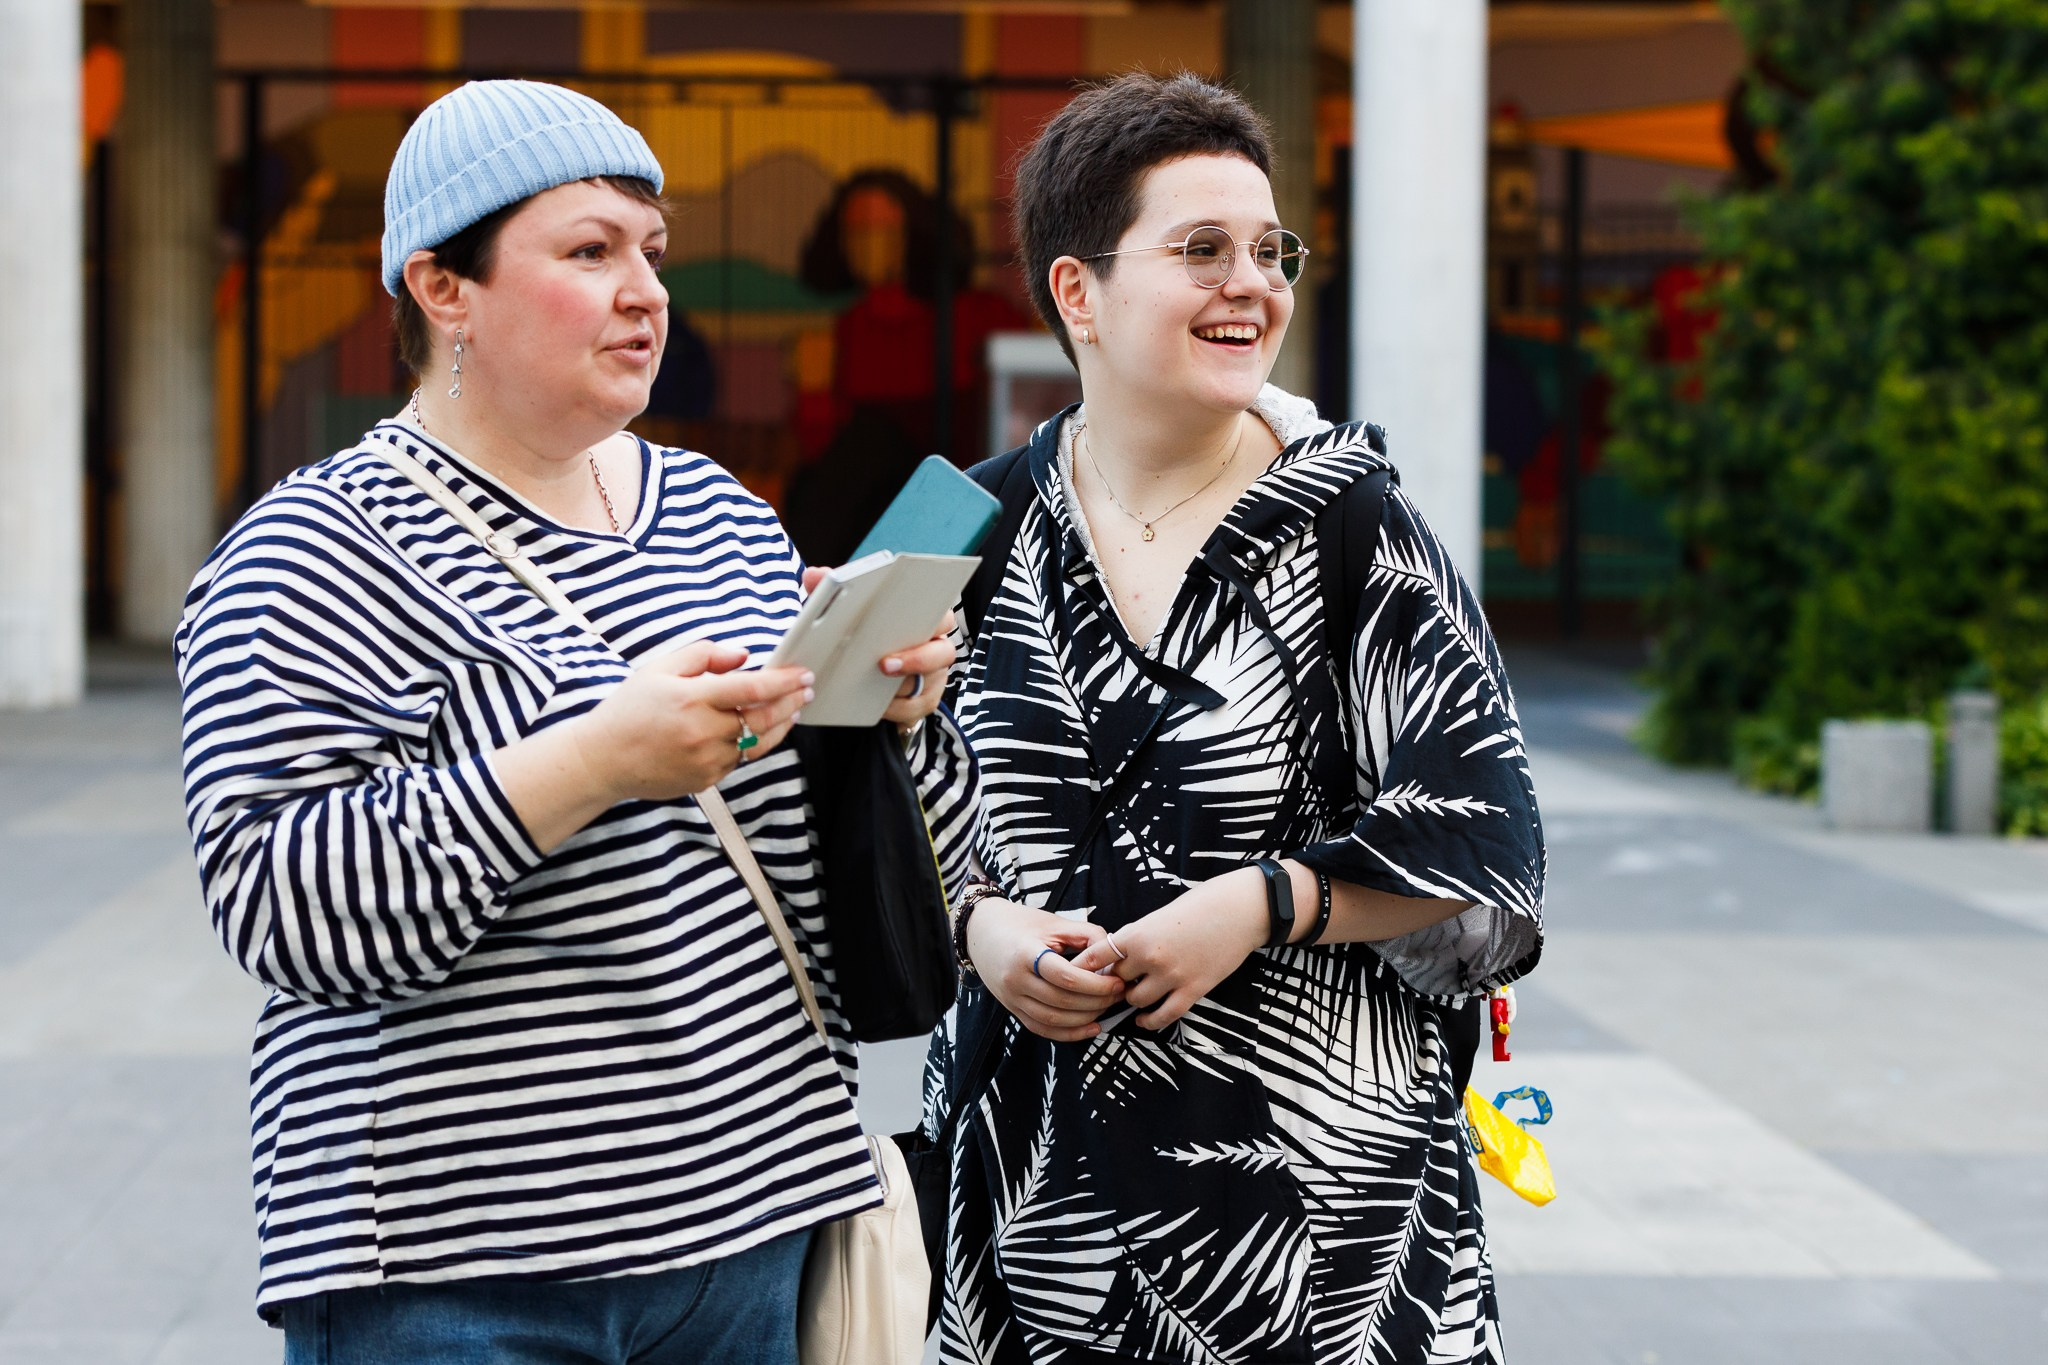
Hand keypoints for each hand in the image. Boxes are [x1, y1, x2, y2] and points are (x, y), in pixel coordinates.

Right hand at [570, 640, 812, 801]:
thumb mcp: (659, 669)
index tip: (802, 674)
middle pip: (763, 719)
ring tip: (791, 711)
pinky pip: (738, 760)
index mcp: (692, 699)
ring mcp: (706, 760)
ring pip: (756, 743)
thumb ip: (704, 655)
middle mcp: (703, 731)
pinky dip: (751, 745)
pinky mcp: (706, 779)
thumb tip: (742, 656)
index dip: (783, 681)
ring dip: (778, 726)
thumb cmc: (630, 710)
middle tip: (805, 691)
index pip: (752, 689)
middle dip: (790, 703)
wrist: (603, 759)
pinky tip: (756, 731)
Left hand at [802, 566, 955, 732]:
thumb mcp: (848, 611)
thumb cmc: (863, 633)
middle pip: (941, 652)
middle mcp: (936, 647)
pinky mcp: (923, 702)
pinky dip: (895, 707)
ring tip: (871, 685)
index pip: (941, 615)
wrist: (865, 673)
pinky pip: (914, 707)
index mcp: (925, 619)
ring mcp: (933, 677)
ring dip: (901, 684)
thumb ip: (832, 590)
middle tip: (884, 663)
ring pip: (928, 682)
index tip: (907, 620)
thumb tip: (813, 574)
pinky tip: (876, 705)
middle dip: (916, 658)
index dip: (932, 616)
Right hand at [967, 898, 1123, 1042]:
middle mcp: (1015, 980)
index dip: (1096, 983)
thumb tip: (1113, 957)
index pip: (1065, 976)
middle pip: (1062, 1000)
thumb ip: (1087, 936)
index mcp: (1025, 953)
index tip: (1117, 981)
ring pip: (1053, 1019)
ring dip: (1086, 1018)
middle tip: (1119, 993)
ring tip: (1108, 1007)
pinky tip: (1091, 1027)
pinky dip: (1068, 1034)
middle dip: (1097, 1001)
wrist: (981, 932)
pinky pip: (1042, 1029)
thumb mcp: (1054, 922)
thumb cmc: (1022, 923)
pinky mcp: (1013, 1009)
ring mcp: (1011, 998)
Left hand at [1068, 869, 1267, 1030]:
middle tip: (1112, 985)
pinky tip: (1144, 1020)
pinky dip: (1150, 1021)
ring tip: (1134, 995)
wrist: (1236, 910)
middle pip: (1115, 982)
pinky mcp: (1193, 990)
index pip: (1095, 958)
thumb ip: (1133, 939)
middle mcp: (1149, 957)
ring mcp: (1171, 976)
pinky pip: (1164, 1015)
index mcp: (1136, 934)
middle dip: (1112, 984)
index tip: (1072, 977)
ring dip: (1133, 999)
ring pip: (1135, 1001)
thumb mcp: (1155, 917)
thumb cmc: (1196, 907)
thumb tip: (1112, 960)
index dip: (1082, 970)